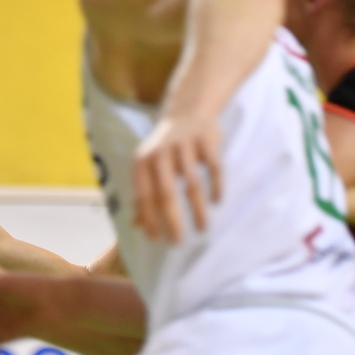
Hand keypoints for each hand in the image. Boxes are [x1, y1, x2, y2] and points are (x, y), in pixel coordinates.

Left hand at [132, 113, 221, 243]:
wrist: (187, 111)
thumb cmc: (165, 148)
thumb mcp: (148, 166)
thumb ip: (143, 194)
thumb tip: (138, 225)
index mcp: (142, 161)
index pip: (144, 196)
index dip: (150, 219)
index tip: (157, 239)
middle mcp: (161, 153)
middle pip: (167, 194)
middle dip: (173, 221)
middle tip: (178, 242)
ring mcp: (184, 146)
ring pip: (192, 185)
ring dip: (197, 210)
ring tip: (202, 228)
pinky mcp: (207, 140)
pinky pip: (214, 169)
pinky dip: (216, 187)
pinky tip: (217, 202)